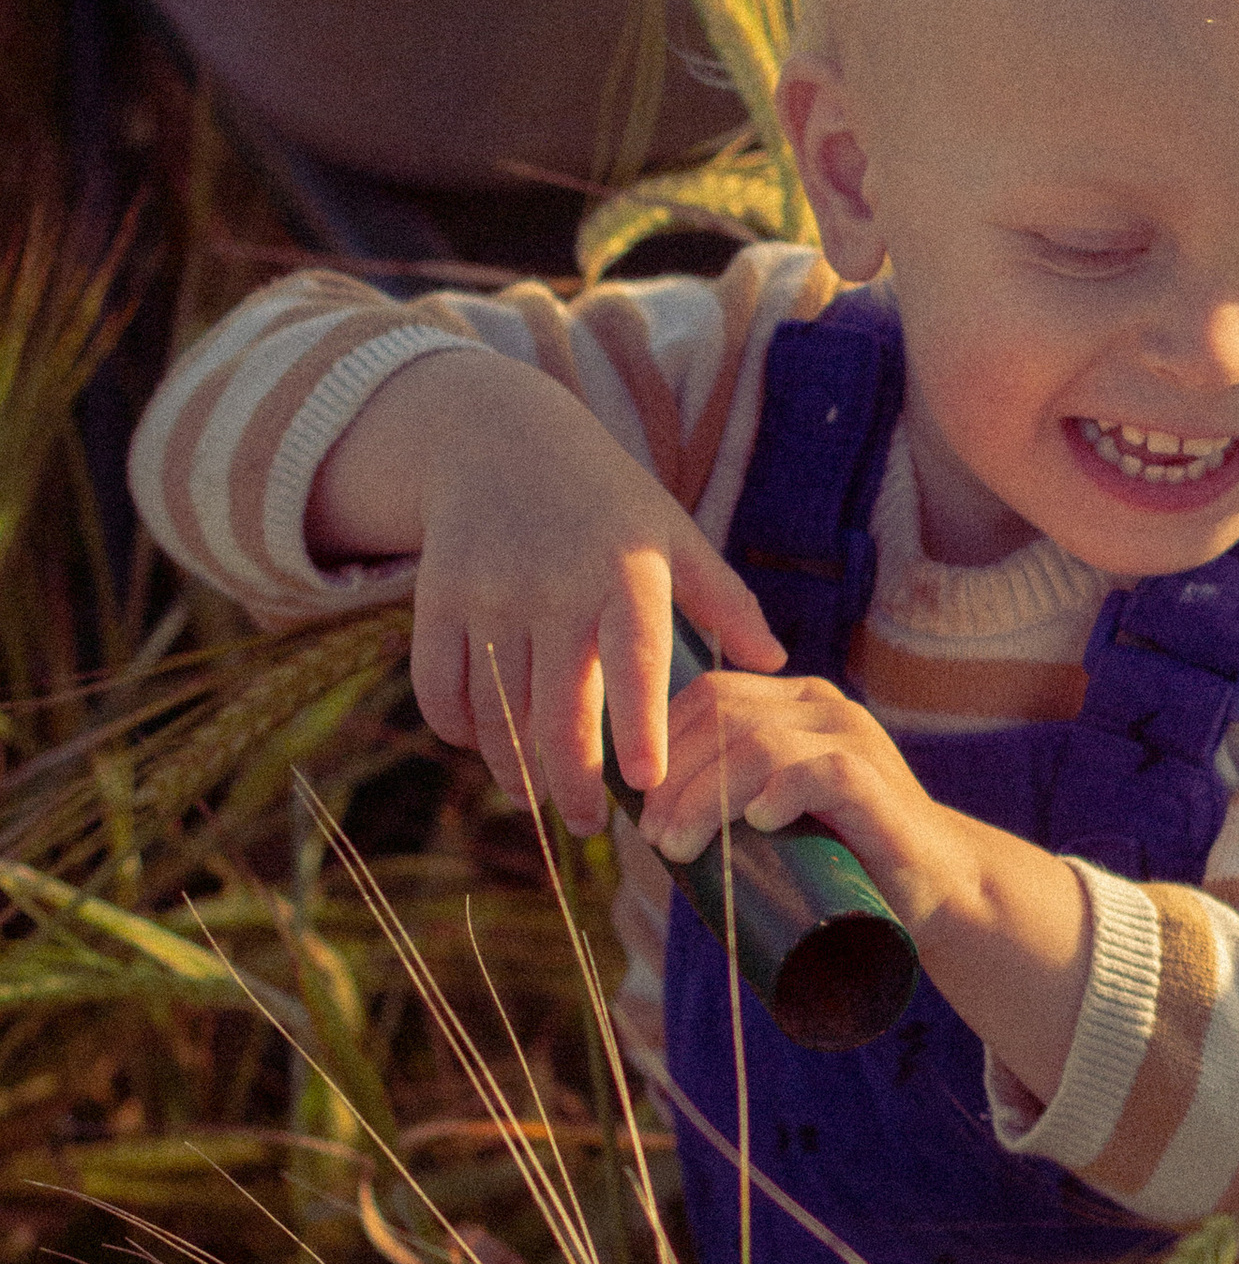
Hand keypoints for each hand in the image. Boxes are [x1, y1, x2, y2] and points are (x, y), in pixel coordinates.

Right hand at [308, 355, 783, 827]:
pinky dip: (461, 731)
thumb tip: (778, 664)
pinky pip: (441, 691)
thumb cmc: (608, 502)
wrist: (499, 438)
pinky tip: (488, 746)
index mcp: (625, 573)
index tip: (647, 782)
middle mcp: (554, 584)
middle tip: (591, 825)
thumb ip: (725, 602)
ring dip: (515, 767)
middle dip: (574, 782)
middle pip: (559, 709)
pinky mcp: (435, 599)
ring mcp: (488, 592)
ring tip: (538, 797)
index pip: (636, 661)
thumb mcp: (674, 536)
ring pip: (498, 711)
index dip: (638, 725)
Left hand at [641, 673, 958, 910]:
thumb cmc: (844, 857)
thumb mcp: (777, 813)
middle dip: (673, 778)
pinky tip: (758, 824)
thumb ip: (729, 798)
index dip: (661, 743)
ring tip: (680, 847)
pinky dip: (778, 795)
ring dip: (704, 798)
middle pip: (723, 715)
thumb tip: (646, 822)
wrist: (937, 886)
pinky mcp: (876, 781)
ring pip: (757, 743)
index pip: (710, 694)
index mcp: (795, 702)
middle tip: (653, 838)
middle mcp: (823, 706)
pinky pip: (818, 770)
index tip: (637, 804)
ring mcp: (854, 738)